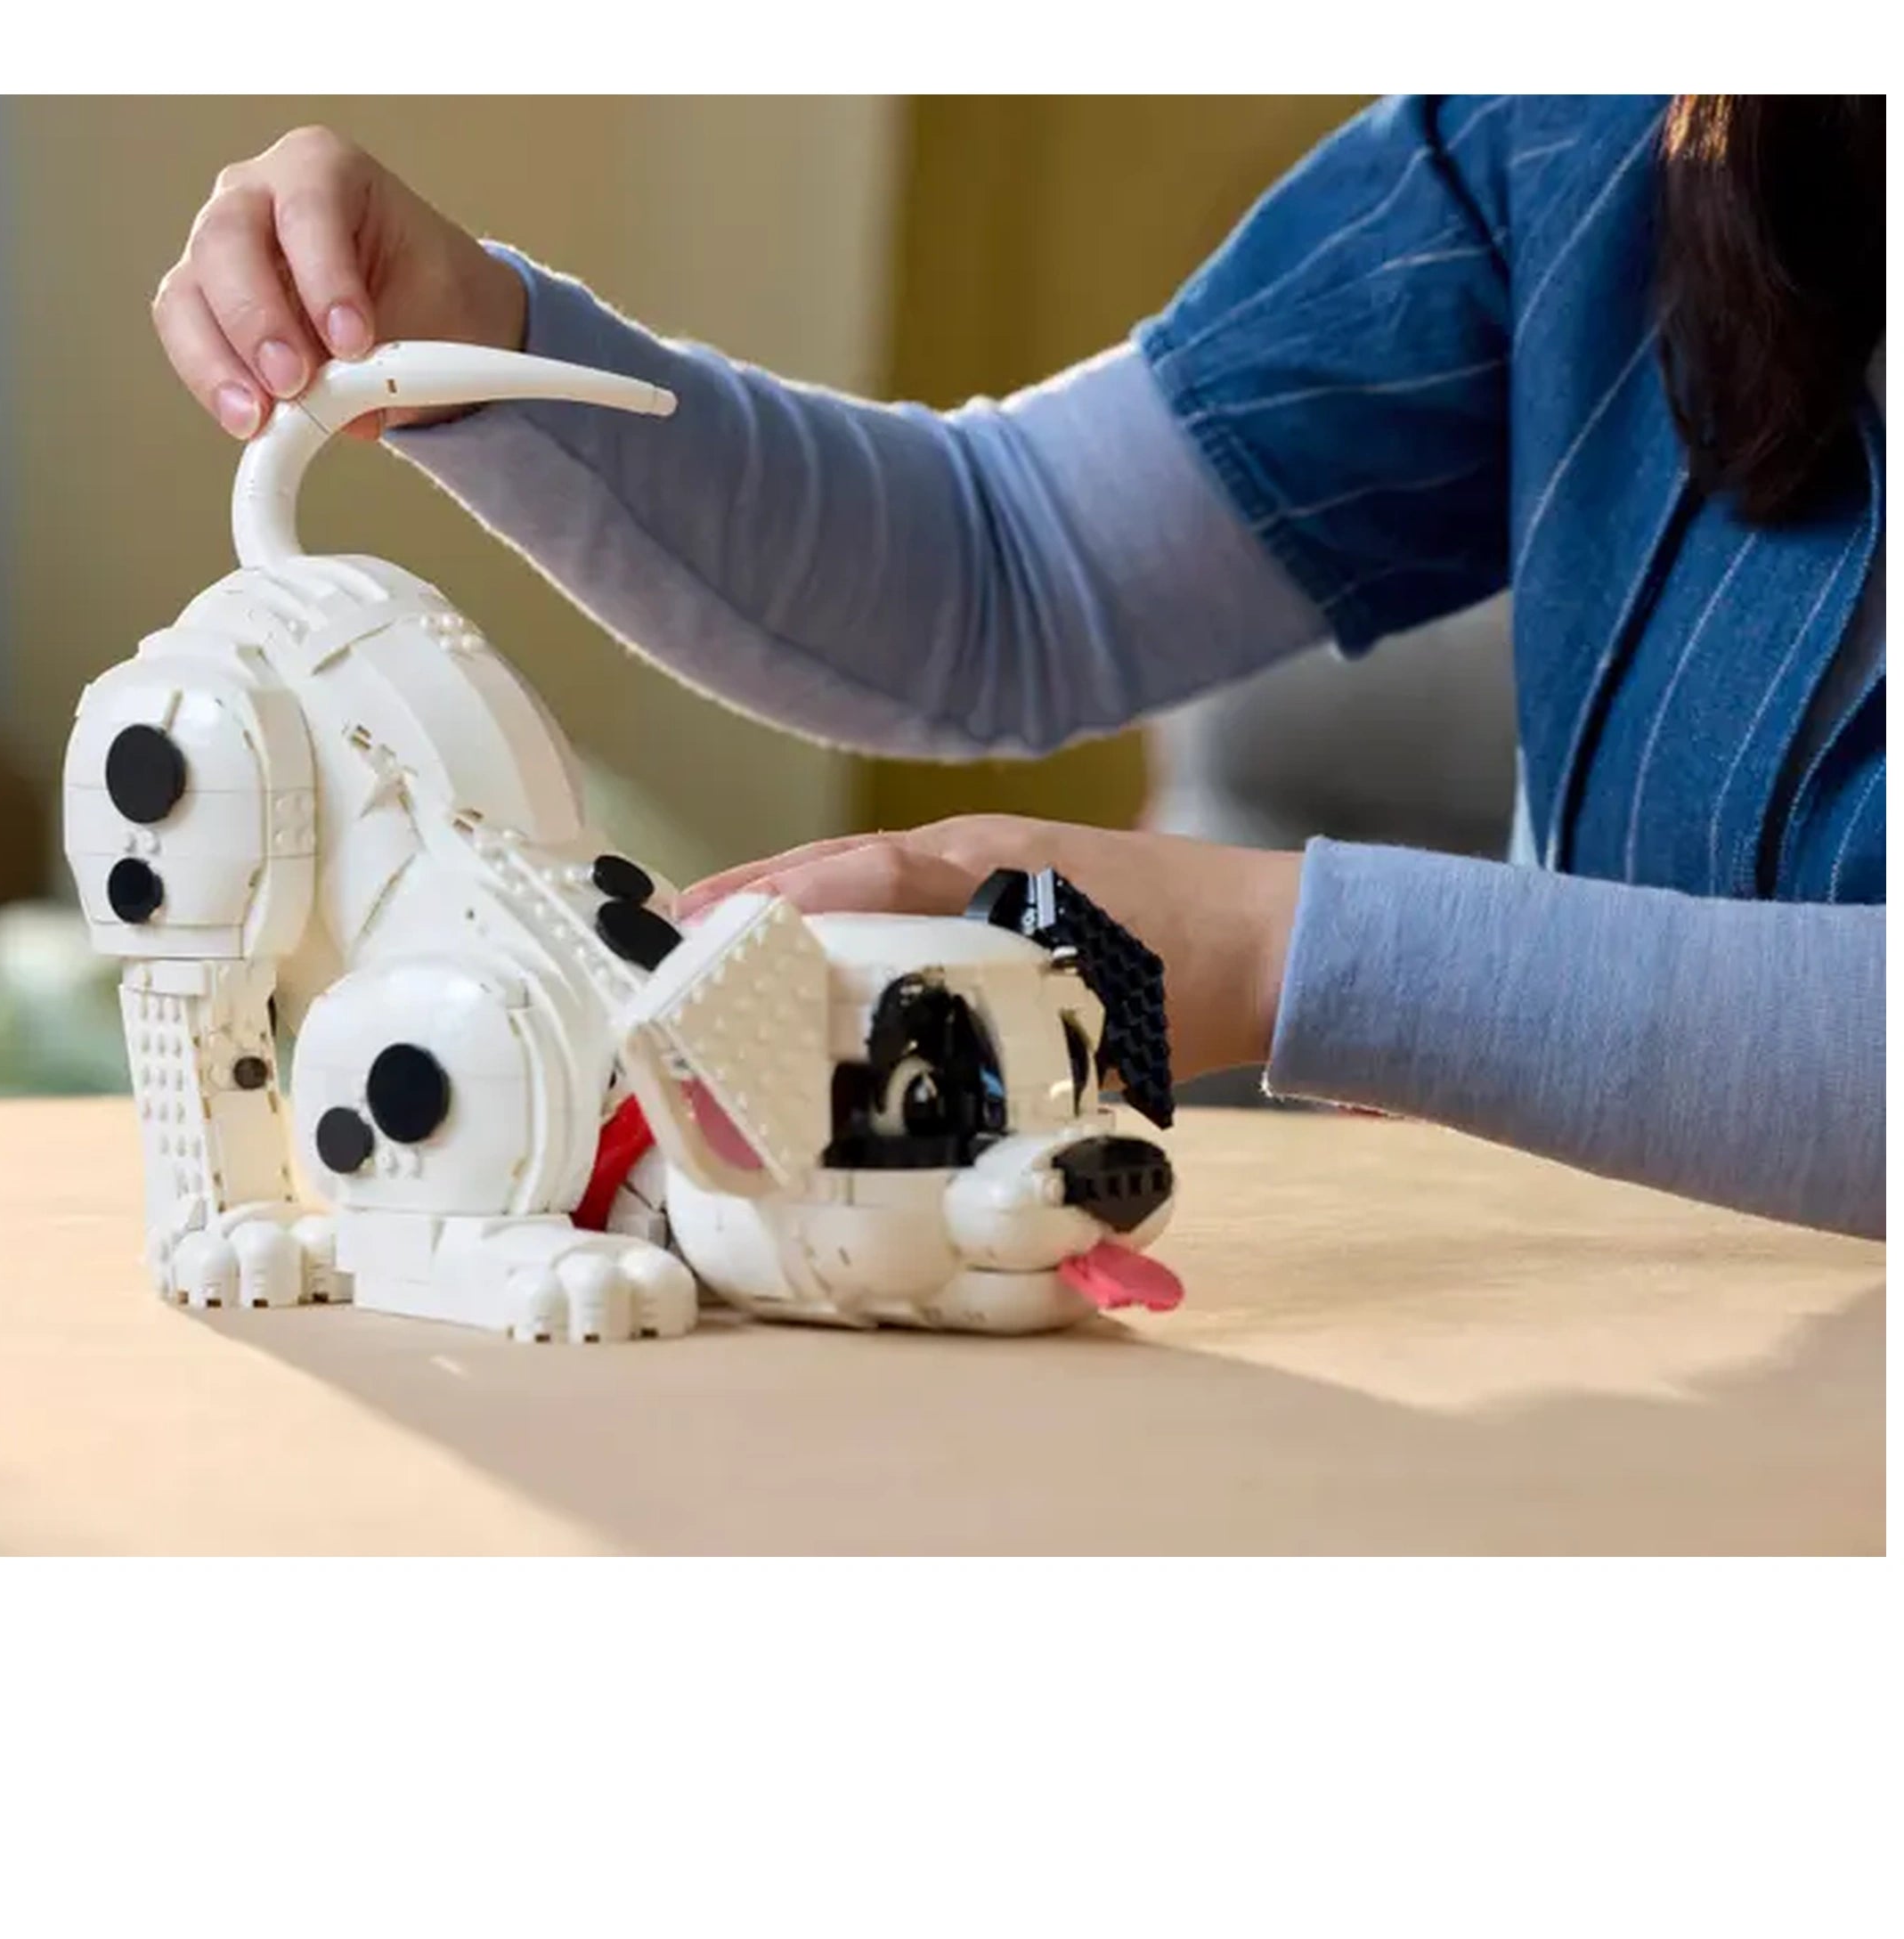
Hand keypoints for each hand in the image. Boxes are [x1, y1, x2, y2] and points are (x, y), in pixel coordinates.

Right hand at [151, 125, 528, 441]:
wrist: (428, 313)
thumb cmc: (427, 292)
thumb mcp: (431, 314)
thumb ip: (388, 356)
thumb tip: (347, 413)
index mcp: (321, 167)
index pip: (308, 208)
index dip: (324, 278)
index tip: (352, 344)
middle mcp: (256, 193)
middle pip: (226, 241)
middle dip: (257, 320)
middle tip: (292, 384)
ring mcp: (218, 245)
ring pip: (188, 293)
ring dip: (219, 361)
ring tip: (260, 418)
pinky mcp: (201, 300)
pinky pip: (186, 337)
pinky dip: (214, 382)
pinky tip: (248, 419)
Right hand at [681, 815, 1305, 1083]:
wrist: (1282, 947)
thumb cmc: (1193, 982)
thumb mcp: (1091, 1021)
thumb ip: (1004, 1048)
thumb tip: (912, 1098)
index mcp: (985, 872)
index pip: (854, 878)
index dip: (770, 904)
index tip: (695, 926)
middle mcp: (977, 855)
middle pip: (842, 867)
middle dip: (755, 897)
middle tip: (671, 934)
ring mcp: (995, 864)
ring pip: (869, 878)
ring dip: (796, 905)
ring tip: (718, 942)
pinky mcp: (1013, 890)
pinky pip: (908, 895)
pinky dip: (851, 918)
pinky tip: (827, 958)